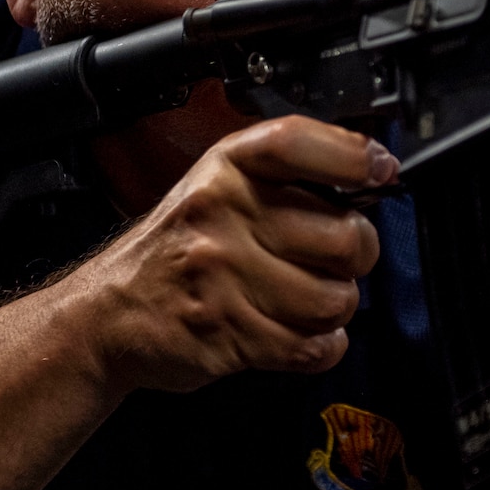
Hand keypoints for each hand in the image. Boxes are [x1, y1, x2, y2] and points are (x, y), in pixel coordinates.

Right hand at [77, 115, 391, 394]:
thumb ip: (285, 177)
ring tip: (305, 301)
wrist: (108, 315)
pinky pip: (314, 347)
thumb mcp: (216, 188)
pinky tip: (296, 333)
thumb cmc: (176, 251)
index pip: (298, 143)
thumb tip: (374, 171)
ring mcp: (223, 277)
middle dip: (356, 256)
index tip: (381, 172)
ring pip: (335, 299)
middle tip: (334, 260)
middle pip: (344, 236)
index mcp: (224, 170)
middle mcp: (222, 215)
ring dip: (334, 308)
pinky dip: (319, 347)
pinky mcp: (227, 334)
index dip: (354, 157)